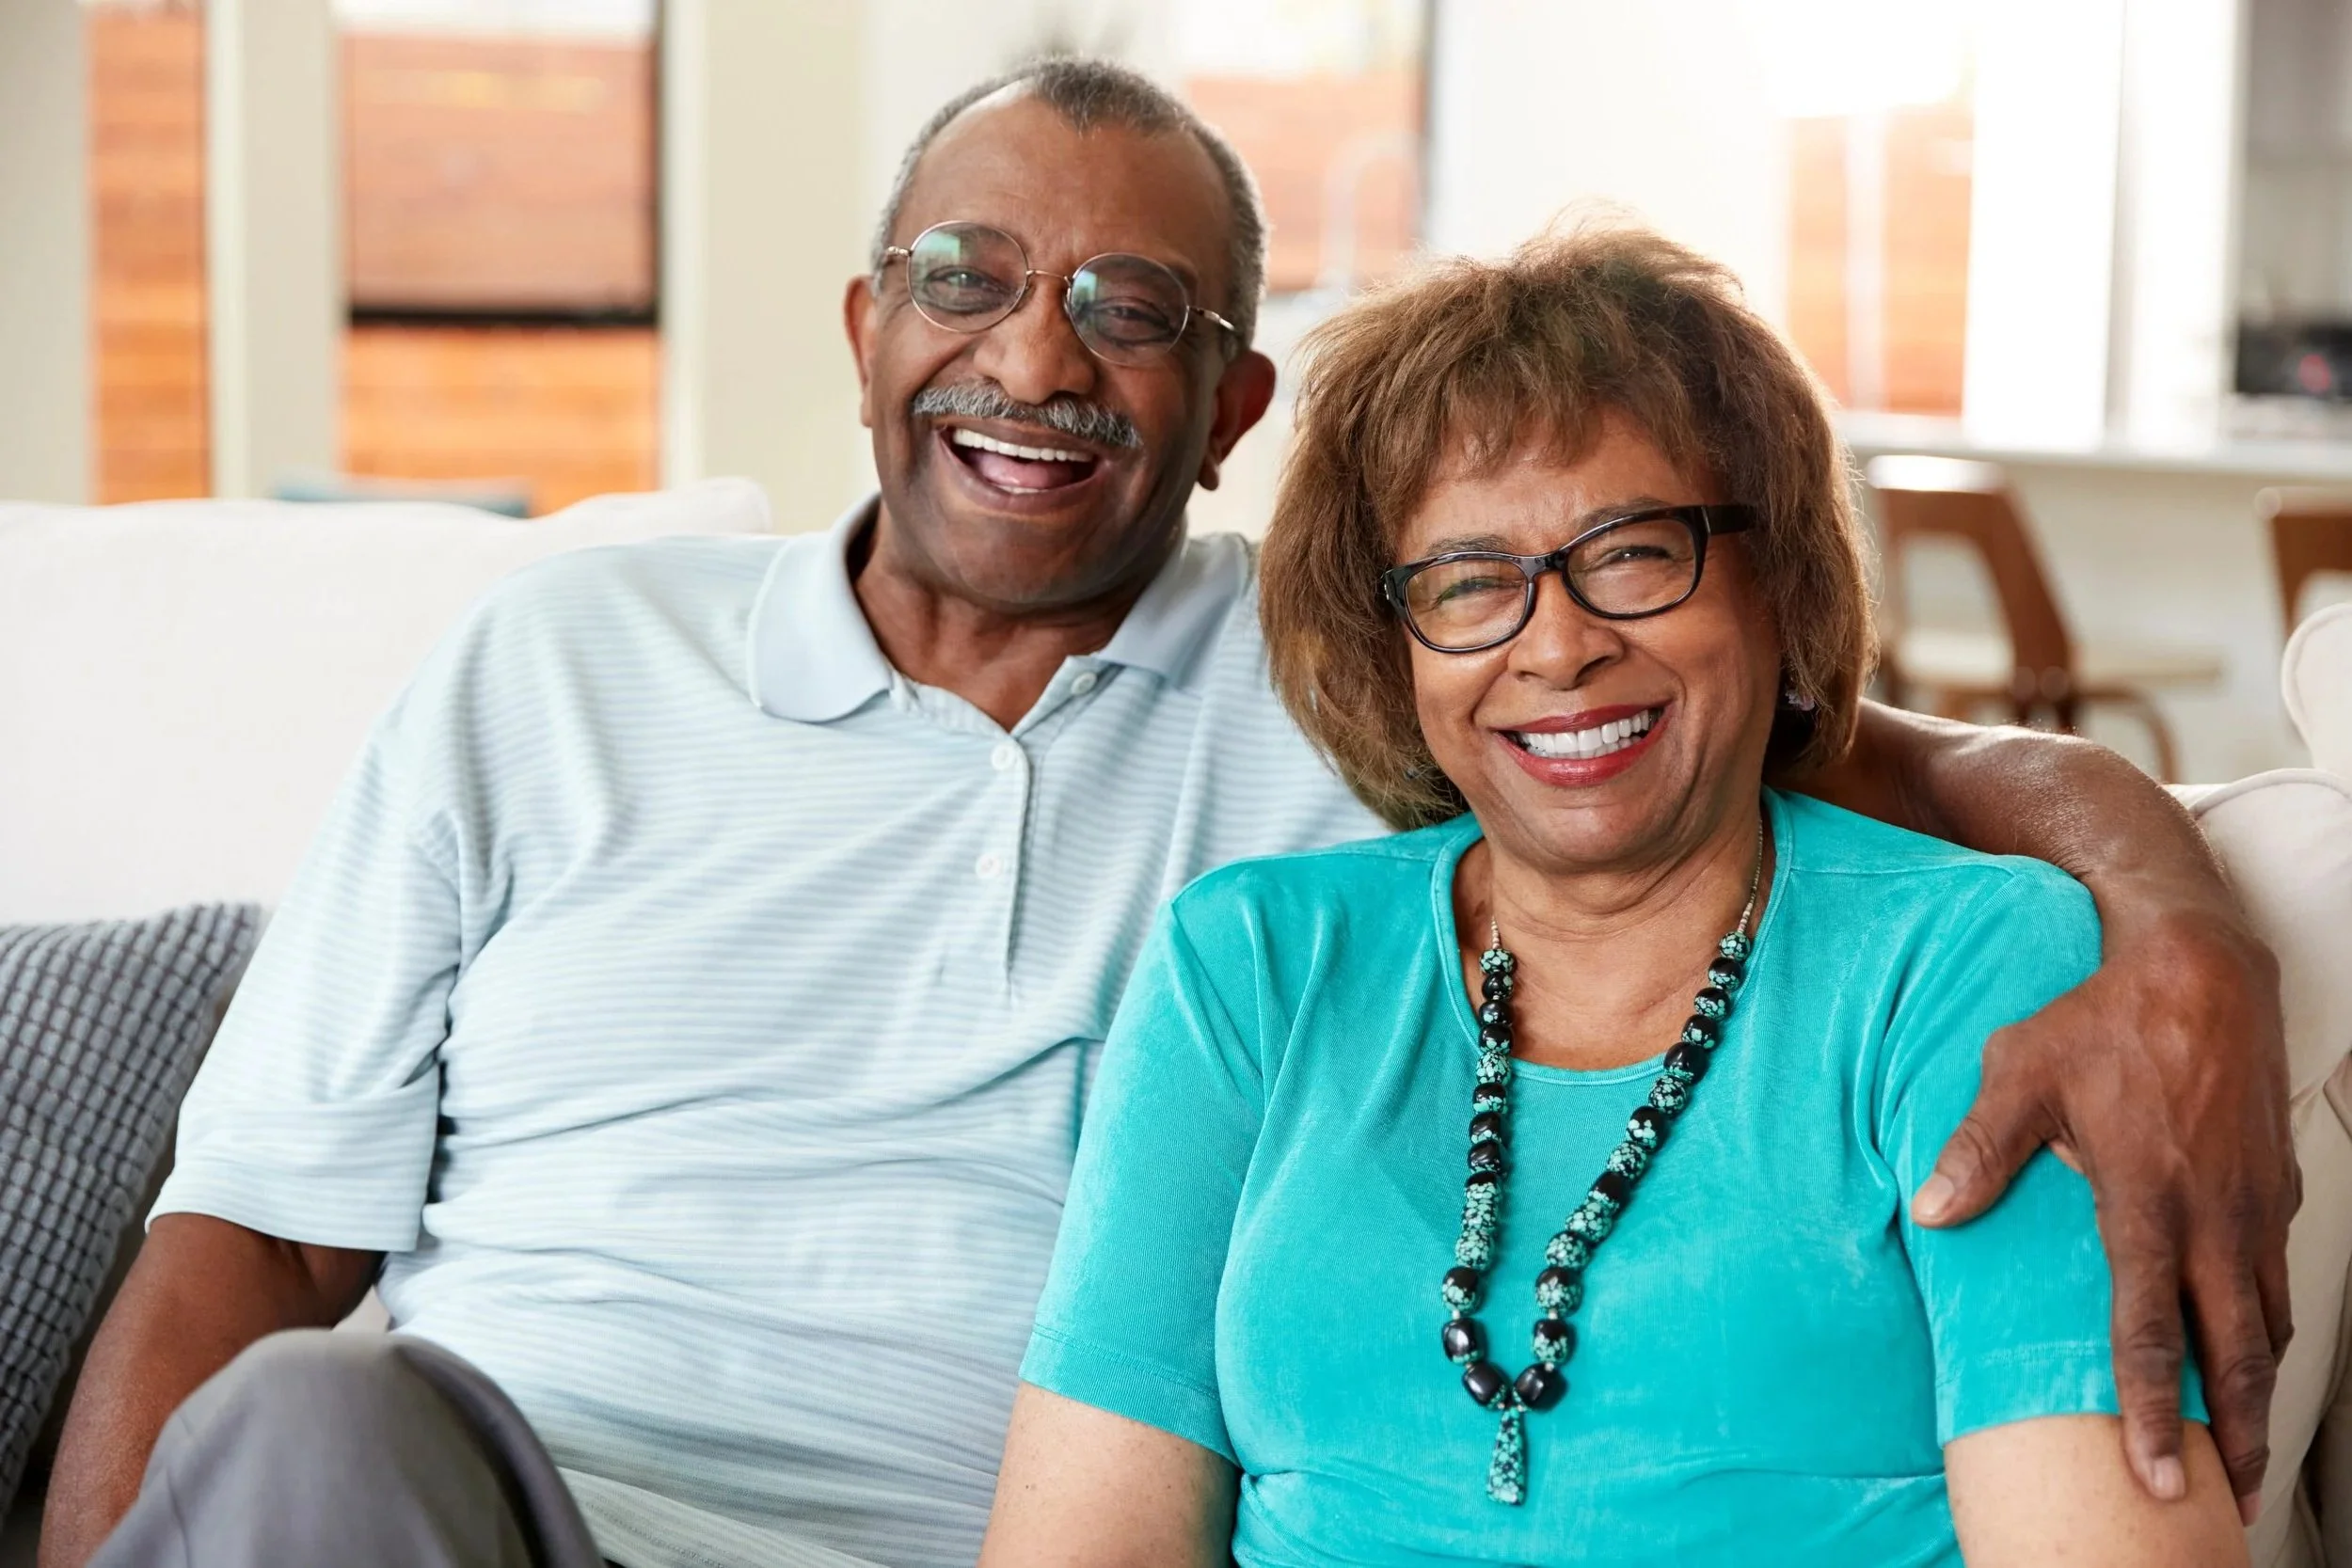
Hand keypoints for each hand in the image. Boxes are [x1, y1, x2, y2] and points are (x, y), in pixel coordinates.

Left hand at [1910, 901, 2294, 1526]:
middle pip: (2233, 1351)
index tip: (2148, 1468)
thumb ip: (1978, 1148)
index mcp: (2147, 1196)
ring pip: (2266, 1323)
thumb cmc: (2101, 1018)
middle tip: (2219, 1495)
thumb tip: (1930, 1212)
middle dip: (2230, 1432)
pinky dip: (2266, 1332)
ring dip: (2255, 1391)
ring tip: (2240, 1450)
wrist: (2201, 969)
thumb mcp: (2021, 1071)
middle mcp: (2214, 1214)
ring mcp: (2255, 1206)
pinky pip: (2277, 1281)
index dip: (2146, 1403)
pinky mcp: (2277, 1191)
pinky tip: (2249, 1358)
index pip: (2147, 1324)